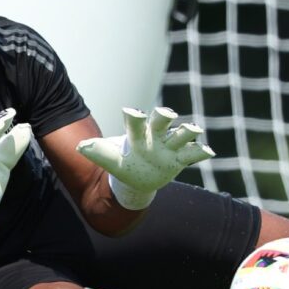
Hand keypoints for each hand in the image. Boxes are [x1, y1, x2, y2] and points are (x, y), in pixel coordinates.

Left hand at [76, 107, 213, 209]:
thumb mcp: (112, 161)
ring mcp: (170, 146)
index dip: (134, 117)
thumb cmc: (125, 163)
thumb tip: (80, 146)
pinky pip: (192, 153)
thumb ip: (99, 153)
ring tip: (194, 129)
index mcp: (138, 134)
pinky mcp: (180, 158)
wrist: (139, 176)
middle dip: (164, 116)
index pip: (136, 122)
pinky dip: (201, 151)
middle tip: (166, 113)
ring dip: (187, 131)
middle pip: (161, 121)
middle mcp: (156, 135)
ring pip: (180, 135)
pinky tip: (209, 151)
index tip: (130, 112)